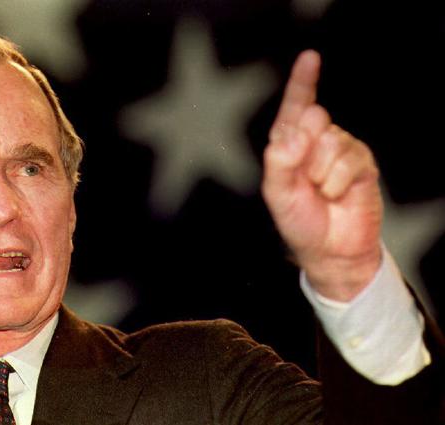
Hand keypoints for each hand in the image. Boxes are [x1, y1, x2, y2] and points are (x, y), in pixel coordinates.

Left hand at [262, 50, 382, 300]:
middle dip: (305, 153)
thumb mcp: (277, 193)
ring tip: (322, 193)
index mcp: (289, 144)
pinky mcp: (362, 163)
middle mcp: (315, 142)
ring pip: (331, 142)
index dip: (302, 82)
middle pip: (313, 120)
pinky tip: (337, 195)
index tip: (310, 58)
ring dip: (321, 175)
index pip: (295, 108)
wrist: (330, 250)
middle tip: (305, 182)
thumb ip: (279, 161)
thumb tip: (295, 133)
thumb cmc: (299, 221)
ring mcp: (340, 150)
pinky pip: (349, 161)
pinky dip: (338, 184)